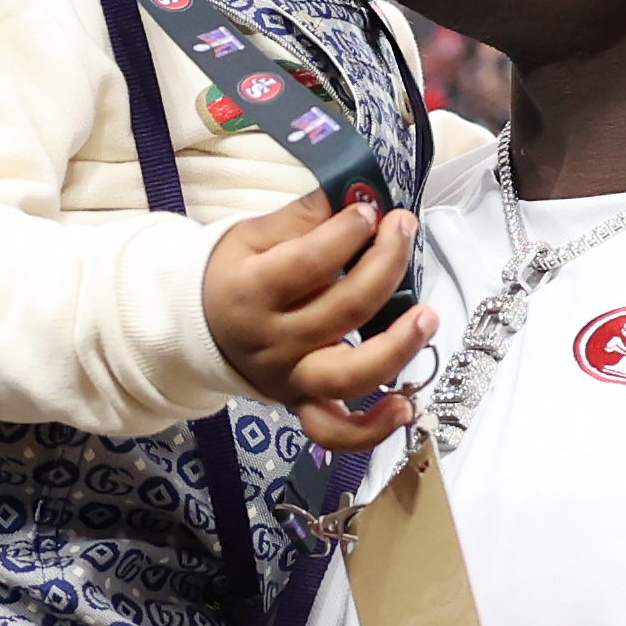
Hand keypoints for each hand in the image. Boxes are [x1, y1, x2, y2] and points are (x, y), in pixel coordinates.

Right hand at [203, 193, 434, 452]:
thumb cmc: (232, 274)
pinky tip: (405, 406)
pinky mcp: (302, 404)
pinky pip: (336, 431)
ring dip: (397, 347)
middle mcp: (272, 342)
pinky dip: (372, 429)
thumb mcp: (252, 236)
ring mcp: (289, 379)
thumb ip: (303, 218)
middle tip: (404, 228)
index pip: (309, 263)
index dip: (348, 232)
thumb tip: (357, 194)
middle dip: (384, 264)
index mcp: (251, 292)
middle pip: (343, 310)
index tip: (370, 209)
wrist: (198, 328)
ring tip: (428, 316)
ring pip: (349, 376)